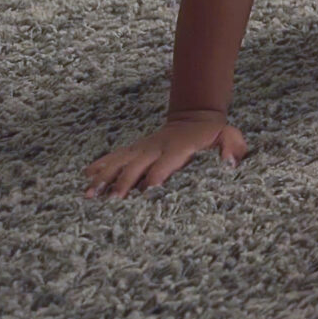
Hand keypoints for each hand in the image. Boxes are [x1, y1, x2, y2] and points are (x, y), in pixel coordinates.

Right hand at [83, 112, 246, 197]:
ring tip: (89, 193)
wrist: (195, 117)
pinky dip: (100, 164)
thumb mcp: (229, 137)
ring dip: (104, 176)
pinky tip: (85, 175)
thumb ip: (232, 148)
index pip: (164, 166)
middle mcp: (156, 148)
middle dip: (123, 182)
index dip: (155, 178)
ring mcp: (143, 147)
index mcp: (179, 149)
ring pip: (120, 160)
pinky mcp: (135, 148)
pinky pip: (115, 156)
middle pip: (136, 165)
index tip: (144, 193)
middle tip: (111, 201)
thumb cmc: (213, 134)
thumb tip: (229, 164)